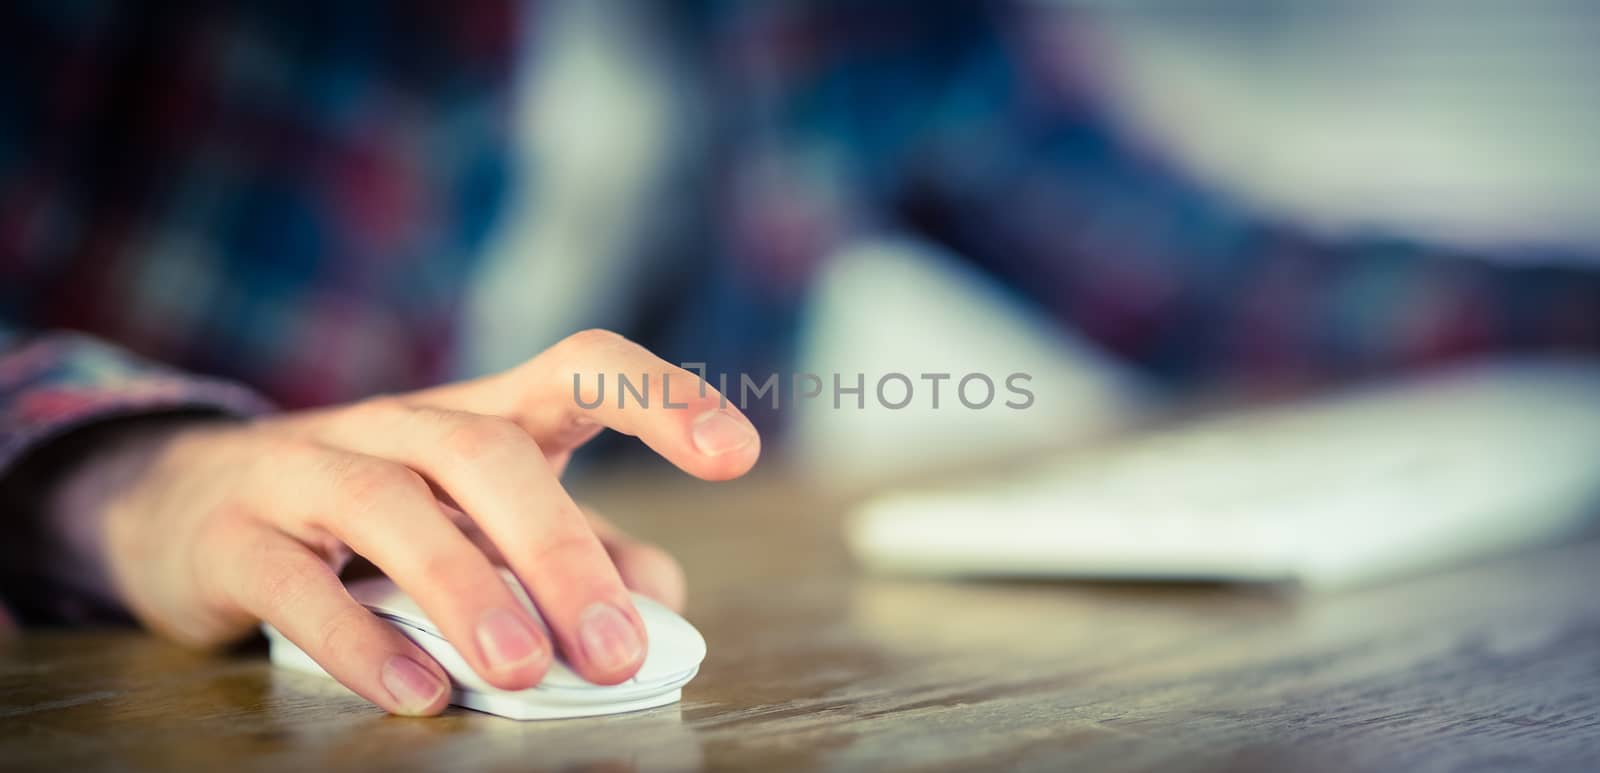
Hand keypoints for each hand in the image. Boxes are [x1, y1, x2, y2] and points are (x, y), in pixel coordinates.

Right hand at [47, 330, 758, 714]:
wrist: (190, 505)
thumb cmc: (380, 515)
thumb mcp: (490, 522)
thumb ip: (583, 549)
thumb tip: (666, 600)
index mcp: (484, 414)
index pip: (580, 368)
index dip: (660, 397)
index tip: (737, 452)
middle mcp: (402, 426)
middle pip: (489, 456)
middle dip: (560, 552)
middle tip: (617, 652)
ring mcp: (310, 470)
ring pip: (392, 508)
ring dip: (468, 594)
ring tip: (524, 674)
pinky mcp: (237, 537)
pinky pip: (297, 583)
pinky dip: (361, 641)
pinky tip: (418, 694)